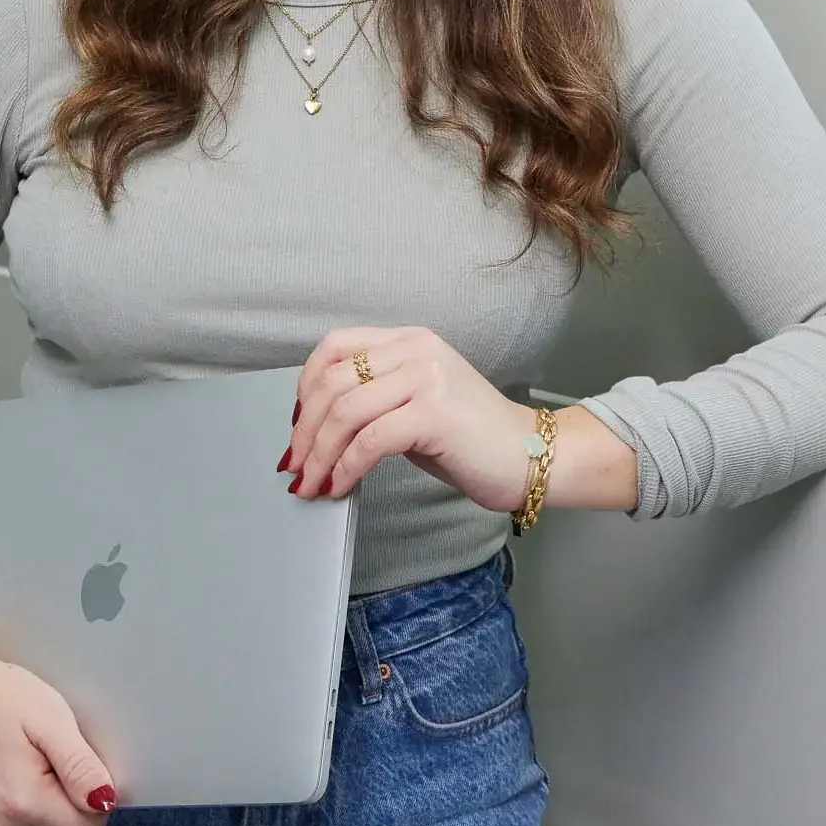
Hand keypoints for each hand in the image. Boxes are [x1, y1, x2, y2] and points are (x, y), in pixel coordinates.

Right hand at [0, 655, 118, 825]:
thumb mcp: (50, 717)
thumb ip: (80, 766)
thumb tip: (106, 802)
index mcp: (22, 801)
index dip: (90, 798)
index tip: (74, 766)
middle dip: (60, 799)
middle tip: (40, 756)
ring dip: (34, 807)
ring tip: (15, 762)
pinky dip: (7, 813)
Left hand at [281, 325, 543, 513]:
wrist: (530, 455)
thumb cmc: (471, 437)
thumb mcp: (416, 401)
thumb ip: (375, 398)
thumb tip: (317, 426)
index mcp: (408, 339)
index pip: (335, 346)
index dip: (305, 385)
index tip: (296, 423)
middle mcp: (416, 349)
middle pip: (333, 382)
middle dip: (304, 430)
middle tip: (295, 465)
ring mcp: (426, 377)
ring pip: (345, 412)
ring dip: (319, 454)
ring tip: (311, 483)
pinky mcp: (434, 412)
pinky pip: (370, 440)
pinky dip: (346, 467)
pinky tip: (340, 486)